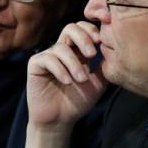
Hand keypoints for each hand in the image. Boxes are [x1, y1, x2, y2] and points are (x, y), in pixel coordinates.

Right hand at [24, 21, 107, 147]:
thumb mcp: (98, 82)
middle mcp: (62, 49)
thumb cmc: (78, 100)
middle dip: (83, 38)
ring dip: (74, 63)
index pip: (83, 28)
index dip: (92, 28)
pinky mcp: (36, 65)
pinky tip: (67, 81)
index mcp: (77, 50)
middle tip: (92, 55)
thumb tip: (112, 48)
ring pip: (61, 47)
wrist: (60, 119)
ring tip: (80, 80)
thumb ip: (104, 65)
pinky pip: (48, 59)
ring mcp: (48, 56)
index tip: (102, 40)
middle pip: (70, 28)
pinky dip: (60, 69)